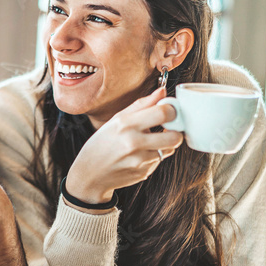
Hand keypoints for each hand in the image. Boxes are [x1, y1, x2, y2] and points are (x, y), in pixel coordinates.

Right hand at [65, 87, 182, 204]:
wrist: (90, 173)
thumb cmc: (102, 143)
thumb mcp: (117, 119)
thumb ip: (142, 105)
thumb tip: (162, 91)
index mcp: (126, 124)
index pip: (164, 113)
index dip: (172, 110)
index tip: (169, 111)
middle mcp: (133, 142)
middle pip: (174, 136)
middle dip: (176, 131)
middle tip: (168, 128)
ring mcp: (139, 160)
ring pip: (169, 149)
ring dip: (164, 144)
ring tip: (150, 141)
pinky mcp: (143, 173)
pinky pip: (158, 161)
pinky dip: (153, 156)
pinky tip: (139, 155)